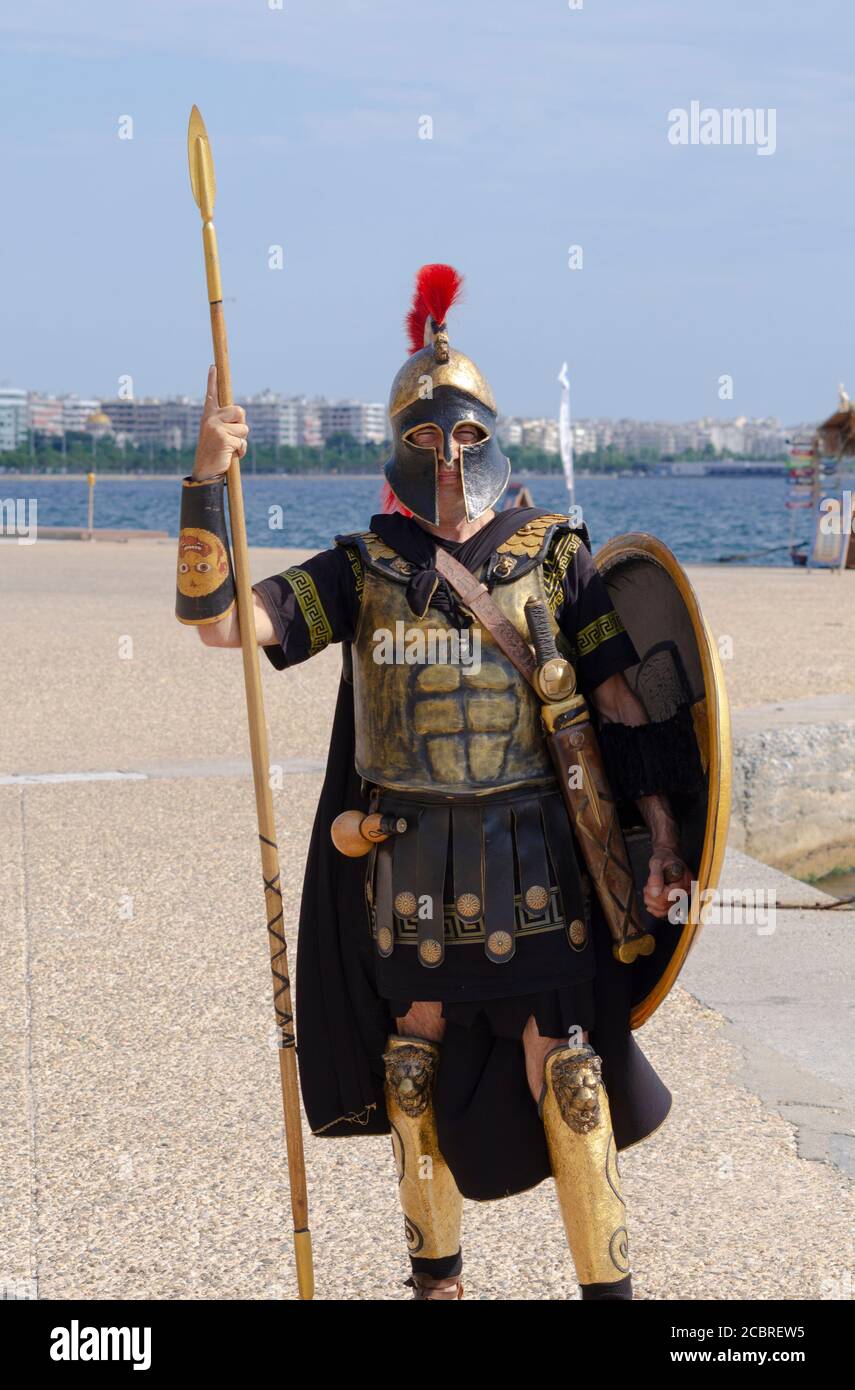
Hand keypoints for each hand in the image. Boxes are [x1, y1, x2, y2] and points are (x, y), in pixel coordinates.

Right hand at [192, 365, 248, 480]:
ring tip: (229, 448)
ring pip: (244, 428)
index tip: (213, 366)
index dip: (213, 380)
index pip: (212, 394)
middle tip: (231, 437)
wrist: (205, 471)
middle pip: (240, 411)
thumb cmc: (215, 453)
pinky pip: (242, 442)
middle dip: (241, 425)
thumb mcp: (218, 434)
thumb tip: (240, 413)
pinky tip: (230, 455)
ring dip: (241, 441)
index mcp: (208, 415)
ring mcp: (215, 427)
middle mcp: (210, 418)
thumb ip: (227, 422)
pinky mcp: (222, 438)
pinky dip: (241, 451)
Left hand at [643, 848, 691, 919]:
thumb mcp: (656, 862)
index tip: (650, 882)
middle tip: (647, 886)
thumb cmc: (662, 858)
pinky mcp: (676, 902)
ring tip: (649, 890)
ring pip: (664, 911)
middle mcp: (687, 891)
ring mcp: (682, 898)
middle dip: (651, 896)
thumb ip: (656, 877)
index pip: (670, 895)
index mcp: (685, 880)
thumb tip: (654, 893)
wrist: (667, 858)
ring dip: (651, 902)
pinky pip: (664, 913)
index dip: (655, 891)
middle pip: (666, 905)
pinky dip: (654, 908)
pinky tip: (651, 898)